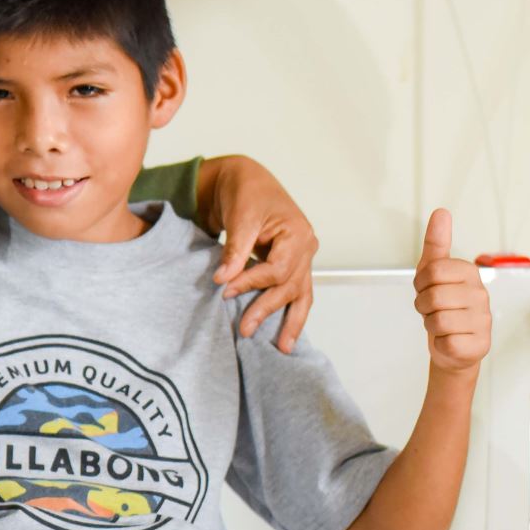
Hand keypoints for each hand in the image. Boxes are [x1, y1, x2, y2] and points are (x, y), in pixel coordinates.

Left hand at [208, 156, 318, 352]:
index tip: (225, 291)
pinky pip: (295, 291)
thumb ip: (235, 249)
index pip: (277, 269)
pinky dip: (290, 311)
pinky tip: (285, 333)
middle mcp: (306, 247)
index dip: (251, 283)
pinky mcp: (291, 264)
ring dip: (290, 321)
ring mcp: (302, 257)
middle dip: (266, 309)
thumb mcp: (240, 216)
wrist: (246, 180)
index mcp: (298, 233)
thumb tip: (223, 280)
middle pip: (289, 286)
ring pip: (300, 295)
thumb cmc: (246, 192)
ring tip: (283, 348)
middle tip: (245, 330)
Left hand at [413, 209, 489, 376]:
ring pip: (437, 321)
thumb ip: (437, 242)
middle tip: (432, 309)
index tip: (426, 288)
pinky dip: (441, 343)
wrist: (453, 346)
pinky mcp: (480, 344)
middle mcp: (481, 294)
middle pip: (432, 297)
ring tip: (441, 323)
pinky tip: (450, 339)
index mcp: (470, 272)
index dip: (420, 283)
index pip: (432, 271)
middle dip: (423, 306)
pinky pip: (446, 342)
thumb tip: (441, 212)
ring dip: (431, 325)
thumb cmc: (442, 305)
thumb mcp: (433, 272)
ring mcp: (484, 320)